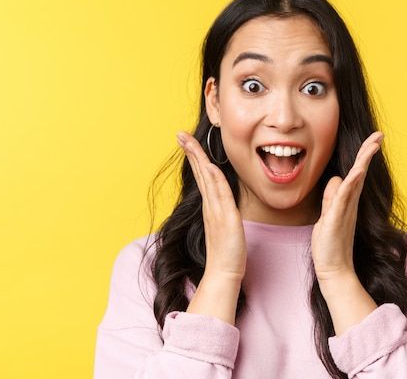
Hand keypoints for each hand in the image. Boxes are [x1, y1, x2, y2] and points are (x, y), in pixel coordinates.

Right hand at [176, 131, 246, 281]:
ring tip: (188, 141)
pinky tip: (209, 166)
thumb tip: (223, 203)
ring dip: (198, 158)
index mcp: (210, 206)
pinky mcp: (226, 218)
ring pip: (207, 178)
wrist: (224, 273)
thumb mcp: (224, 227)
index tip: (187, 142)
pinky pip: (220, 194)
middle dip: (191, 152)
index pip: (202, 176)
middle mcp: (210, 205)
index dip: (195, 158)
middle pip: (200, 172)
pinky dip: (214, 178)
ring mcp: (216, 211)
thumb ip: (221, 213)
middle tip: (180, 134)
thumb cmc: (226, 253)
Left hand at [311, 131, 383, 281]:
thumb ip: (331, 197)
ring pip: (355, 181)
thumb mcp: (327, 214)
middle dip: (368, 152)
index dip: (364, 155)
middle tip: (379, 135)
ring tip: (372, 145)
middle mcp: (349, 202)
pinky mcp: (337, 219)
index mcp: (347, 200)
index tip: (374, 138)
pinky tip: (357, 172)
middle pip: (360, 172)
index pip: (356, 172)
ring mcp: (345, 210)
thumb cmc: (330, 244)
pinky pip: (344, 197)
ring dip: (363, 162)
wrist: (333, 268)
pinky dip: (350, 183)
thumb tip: (336, 179)